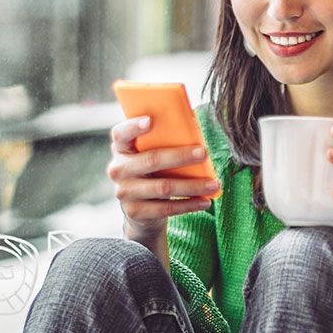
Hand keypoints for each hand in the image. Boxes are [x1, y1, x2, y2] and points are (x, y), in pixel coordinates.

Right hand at [107, 116, 219, 241]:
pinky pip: (166, 208)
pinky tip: (205, 200)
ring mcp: (125, 192)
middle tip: (204, 153)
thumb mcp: (151, 154)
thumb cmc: (153, 172)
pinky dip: (189, 204)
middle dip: (180, 156)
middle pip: (151, 160)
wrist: (140, 210)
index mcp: (122, 148)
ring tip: (214, 184)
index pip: (121, 133)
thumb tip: (193, 128)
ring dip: (193, 185)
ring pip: (164, 187)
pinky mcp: (135, 211)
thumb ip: (163, 141)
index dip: (133, 126)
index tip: (151, 120)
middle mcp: (119, 169)